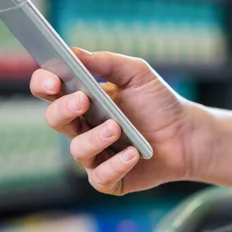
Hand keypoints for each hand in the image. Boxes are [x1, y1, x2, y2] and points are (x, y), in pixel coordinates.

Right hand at [30, 48, 206, 194]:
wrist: (187, 134)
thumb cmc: (159, 102)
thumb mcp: (137, 74)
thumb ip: (107, 63)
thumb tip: (74, 52)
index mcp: (82, 99)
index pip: (50, 90)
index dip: (44, 83)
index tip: (53, 79)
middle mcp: (82, 128)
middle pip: (55, 119)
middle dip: (64, 109)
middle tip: (82, 99)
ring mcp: (94, 155)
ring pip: (78, 150)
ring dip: (95, 138)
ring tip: (116, 127)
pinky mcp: (110, 179)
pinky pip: (101, 177)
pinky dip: (116, 165)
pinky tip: (132, 154)